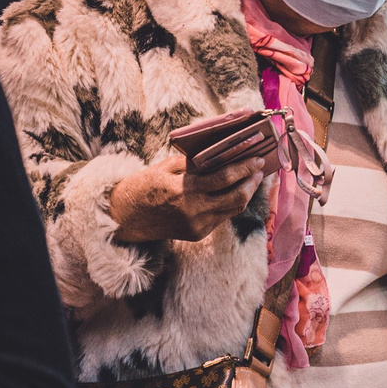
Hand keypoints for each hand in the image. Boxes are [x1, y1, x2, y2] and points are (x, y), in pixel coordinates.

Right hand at [110, 144, 273, 243]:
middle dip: (252, 182)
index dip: (245, 167)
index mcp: (184, 190)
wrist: (126, 218)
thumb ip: (194, 163)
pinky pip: (223, 216)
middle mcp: (194, 211)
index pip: (224, 178)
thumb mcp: (165, 167)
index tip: (257, 158)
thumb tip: (221, 154)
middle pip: (237, 198)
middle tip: (260, 169)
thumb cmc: (143, 186)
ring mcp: (197, 225)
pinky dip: (232, 202)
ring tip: (253, 179)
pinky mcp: (198, 233)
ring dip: (247, 193)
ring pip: (234, 210)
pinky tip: (236, 191)